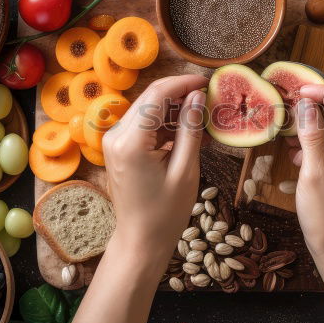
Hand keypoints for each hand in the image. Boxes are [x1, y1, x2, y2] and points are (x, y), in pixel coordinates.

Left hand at [103, 75, 207, 262]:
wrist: (140, 240)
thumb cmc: (165, 213)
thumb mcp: (185, 170)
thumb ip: (191, 129)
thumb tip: (198, 97)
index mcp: (131, 142)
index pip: (157, 95)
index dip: (184, 83)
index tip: (208, 82)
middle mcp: (116, 136)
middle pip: (150, 98)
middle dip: (180, 94)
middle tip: (209, 99)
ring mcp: (114, 141)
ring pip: (147, 109)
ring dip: (174, 109)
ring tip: (202, 121)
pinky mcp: (118, 147)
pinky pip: (143, 125)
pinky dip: (165, 124)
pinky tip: (186, 134)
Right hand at [286, 85, 323, 266]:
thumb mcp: (314, 175)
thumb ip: (311, 138)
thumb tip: (305, 106)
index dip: (322, 93)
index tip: (297, 91)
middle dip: (313, 113)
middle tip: (286, 113)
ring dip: (310, 133)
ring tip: (287, 138)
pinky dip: (314, 149)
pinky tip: (296, 158)